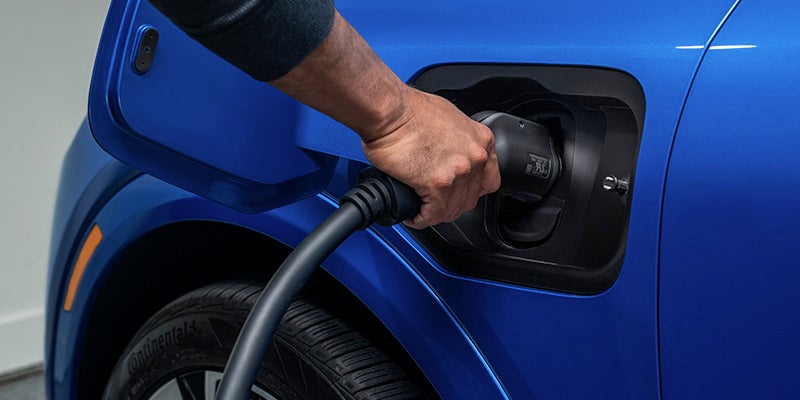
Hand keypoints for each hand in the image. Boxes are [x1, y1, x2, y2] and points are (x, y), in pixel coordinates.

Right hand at [362, 88, 500, 228]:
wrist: (389, 111)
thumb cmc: (409, 110)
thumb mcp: (448, 119)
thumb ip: (458, 141)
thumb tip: (449, 155)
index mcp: (481, 141)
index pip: (488, 181)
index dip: (470, 190)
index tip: (457, 192)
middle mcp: (475, 157)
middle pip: (470, 199)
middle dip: (450, 204)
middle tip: (433, 203)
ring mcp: (459, 172)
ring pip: (451, 210)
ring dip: (433, 214)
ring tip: (419, 210)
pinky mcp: (438, 184)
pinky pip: (432, 215)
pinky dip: (420, 219)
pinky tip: (411, 215)